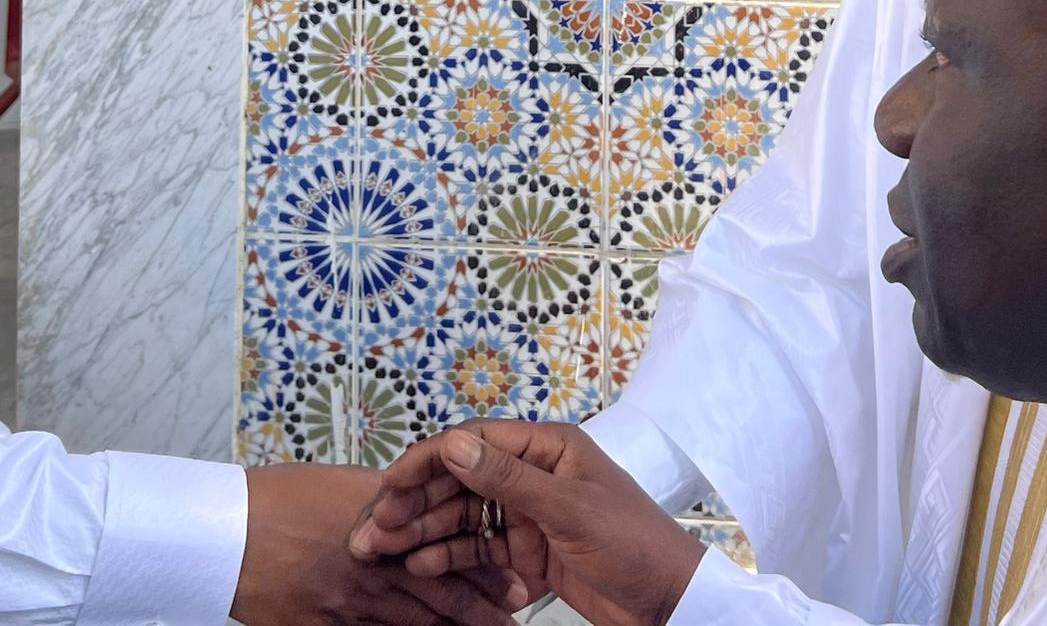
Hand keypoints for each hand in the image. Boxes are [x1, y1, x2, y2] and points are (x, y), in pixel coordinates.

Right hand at [236, 464, 526, 625]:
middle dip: (483, 609)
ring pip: (417, 622)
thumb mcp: (341, 484)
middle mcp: (375, 563)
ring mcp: (352, 600)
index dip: (486, 568)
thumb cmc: (280, 498)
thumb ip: (387, 498)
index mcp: (384, 521)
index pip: (448, 547)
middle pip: (441, 591)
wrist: (227, 532)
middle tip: (516, 620)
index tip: (515, 582)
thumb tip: (420, 499)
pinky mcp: (328, 625)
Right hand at [348, 423, 704, 625]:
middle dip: (418, 502)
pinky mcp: (529, 554)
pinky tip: (423, 567)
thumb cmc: (634, 544)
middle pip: (463, 480)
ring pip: (465, 517)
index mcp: (549, 448)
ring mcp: (530, 516)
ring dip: (426, 532)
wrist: (670, 604)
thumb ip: (509, 480)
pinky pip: (480, 551)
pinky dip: (451, 559)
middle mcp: (535, 475)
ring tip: (387, 550)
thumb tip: (454, 445)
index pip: (476, 442)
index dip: (429, 459)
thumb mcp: (570, 511)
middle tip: (377, 526)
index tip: (389, 482)